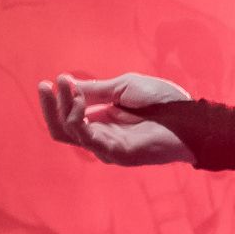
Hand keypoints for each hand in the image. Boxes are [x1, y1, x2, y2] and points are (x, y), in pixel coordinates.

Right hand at [38, 72, 194, 165]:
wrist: (190, 116)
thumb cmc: (164, 101)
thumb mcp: (123, 87)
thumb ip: (95, 89)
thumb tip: (65, 84)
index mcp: (103, 122)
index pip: (69, 116)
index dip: (59, 98)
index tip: (56, 79)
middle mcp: (102, 137)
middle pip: (62, 128)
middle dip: (50, 105)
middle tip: (44, 84)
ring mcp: (109, 148)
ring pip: (69, 133)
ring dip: (62, 107)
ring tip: (63, 86)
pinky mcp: (117, 154)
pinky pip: (86, 139)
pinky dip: (77, 117)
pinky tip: (78, 101)